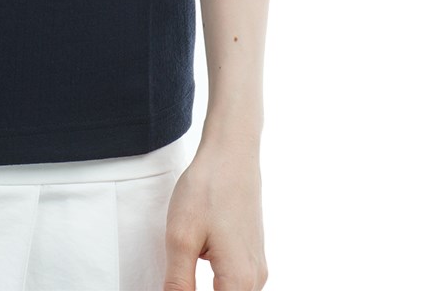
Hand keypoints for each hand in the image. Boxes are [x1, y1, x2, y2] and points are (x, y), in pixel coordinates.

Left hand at [163, 140, 267, 290]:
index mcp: (239, 282)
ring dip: (208, 288)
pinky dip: (216, 281)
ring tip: (184, 266)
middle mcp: (255, 280)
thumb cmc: (207, 189)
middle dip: (195, 290)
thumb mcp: (181, 238)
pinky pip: (235, 281)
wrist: (231, 154)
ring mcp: (256, 267)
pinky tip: (199, 260)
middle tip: (178, 271)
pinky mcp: (252, 254)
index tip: (175, 283)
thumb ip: (178, 282)